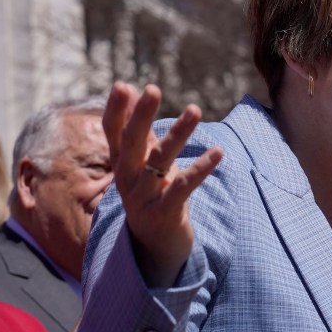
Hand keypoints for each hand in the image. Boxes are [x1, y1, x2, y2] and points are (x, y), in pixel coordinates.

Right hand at [103, 82, 221, 286]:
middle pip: (132, 143)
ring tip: (195, 109)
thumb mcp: (139, 161)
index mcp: (121, 163)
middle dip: (141, 116)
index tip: (123, 86)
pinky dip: (200, 169)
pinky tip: (218, 152)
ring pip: (160, 161)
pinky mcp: (164, 213)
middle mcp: (127, 178)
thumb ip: (135, 127)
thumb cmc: (150, 193)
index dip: (115, 110)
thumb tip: (130, 88)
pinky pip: (183, 187)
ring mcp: (144, 197)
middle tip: (152, 89)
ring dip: (178, 134)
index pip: (113, 132)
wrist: (155, 246)